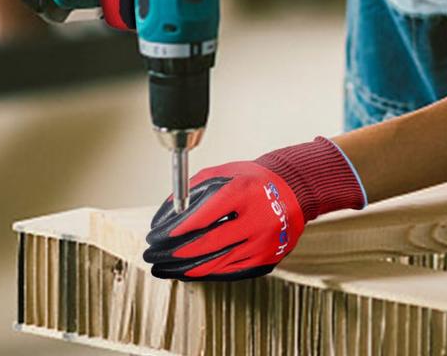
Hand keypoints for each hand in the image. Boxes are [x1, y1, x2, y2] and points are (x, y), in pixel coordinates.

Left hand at [143, 136, 366, 280]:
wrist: (292, 190)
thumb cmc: (254, 181)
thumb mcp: (225, 173)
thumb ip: (195, 189)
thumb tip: (167, 213)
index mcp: (244, 191)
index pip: (204, 216)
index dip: (176, 230)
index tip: (157, 236)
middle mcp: (257, 218)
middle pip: (208, 244)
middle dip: (175, 253)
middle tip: (154, 254)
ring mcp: (263, 242)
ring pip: (217, 263)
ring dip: (186, 268)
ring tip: (165, 267)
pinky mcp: (267, 258)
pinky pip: (230, 271)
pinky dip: (207, 272)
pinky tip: (189, 271)